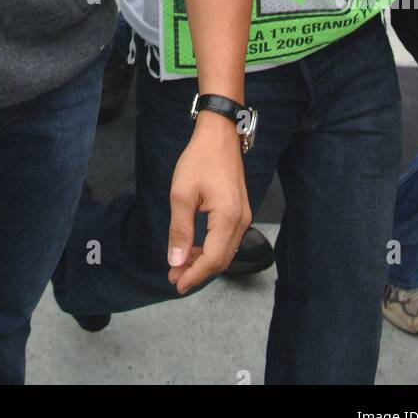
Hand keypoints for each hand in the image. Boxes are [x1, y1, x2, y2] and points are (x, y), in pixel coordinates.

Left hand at [166, 111, 250, 294]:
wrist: (219, 134)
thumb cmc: (199, 159)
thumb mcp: (182, 194)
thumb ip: (180, 230)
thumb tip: (176, 261)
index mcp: (228, 217)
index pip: (213, 259)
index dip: (194, 275)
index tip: (176, 283)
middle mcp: (241, 220)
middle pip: (222, 259)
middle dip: (198, 271)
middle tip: (174, 276)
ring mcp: (243, 215)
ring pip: (225, 251)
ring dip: (203, 261)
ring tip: (180, 265)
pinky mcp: (239, 210)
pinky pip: (227, 239)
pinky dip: (211, 248)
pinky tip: (193, 248)